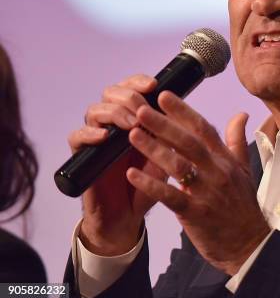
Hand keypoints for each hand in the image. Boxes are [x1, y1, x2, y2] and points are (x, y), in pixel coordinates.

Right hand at [68, 75, 166, 255]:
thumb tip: (185, 109)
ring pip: (94, 110)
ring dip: (114, 113)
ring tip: (131, 124)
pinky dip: (89, 134)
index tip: (154, 85)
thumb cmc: (148, 184)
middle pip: (111, 93)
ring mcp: (96, 139)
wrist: (128, 216)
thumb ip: (172, 134)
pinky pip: (76, 138)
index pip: (131, 88)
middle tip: (143, 107)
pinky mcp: (83, 157)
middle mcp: (113, 124)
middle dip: (128, 95)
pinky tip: (104, 137)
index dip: (139, 81)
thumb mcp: (166, 156)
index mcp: (134, 119)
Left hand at [125, 91, 270, 274]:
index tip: (164, 95)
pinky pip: (170, 196)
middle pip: (188, 142)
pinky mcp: (196, 213)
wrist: (249, 243)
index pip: (203, 128)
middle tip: (141, 109)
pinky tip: (132, 173)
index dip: (183, 111)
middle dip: (164, 124)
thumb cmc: (242, 205)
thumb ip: (237, 140)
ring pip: (178, 165)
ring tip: (132, 134)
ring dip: (153, 149)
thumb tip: (241, 114)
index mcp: (225, 159)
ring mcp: (207, 192)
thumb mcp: (243, 169)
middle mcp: (217, 172)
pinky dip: (151, 184)